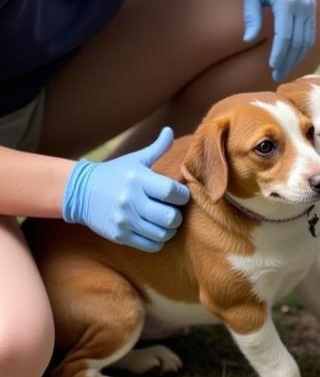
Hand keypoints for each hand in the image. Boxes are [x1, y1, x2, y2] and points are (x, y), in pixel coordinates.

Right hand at [61, 127, 189, 251]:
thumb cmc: (115, 173)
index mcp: (138, 179)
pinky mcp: (119, 235)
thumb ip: (157, 148)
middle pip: (170, 217)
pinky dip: (158, 240)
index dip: (182, 195)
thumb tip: (170, 130)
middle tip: (174, 211)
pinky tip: (155, 231)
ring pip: (162, 234)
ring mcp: (124, 220)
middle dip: (178, 215)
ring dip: (170, 229)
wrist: (80, 192)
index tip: (179, 194)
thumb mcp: (134, 159)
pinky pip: (150, 245)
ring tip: (166, 222)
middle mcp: (131, 200)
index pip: (171, 192)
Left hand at [242, 0, 315, 80]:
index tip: (272, 68)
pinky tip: (294, 56)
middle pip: (297, 41)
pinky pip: (310, 31)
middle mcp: (302, 5)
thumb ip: (251, 18)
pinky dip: (303, 46)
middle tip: (277, 76)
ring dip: (297, 56)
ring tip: (285, 69)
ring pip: (307, 39)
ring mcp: (310, 6)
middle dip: (288, 61)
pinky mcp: (311, 6)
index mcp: (287, 2)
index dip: (279, 54)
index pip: (284, 36)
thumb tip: (248, 40)